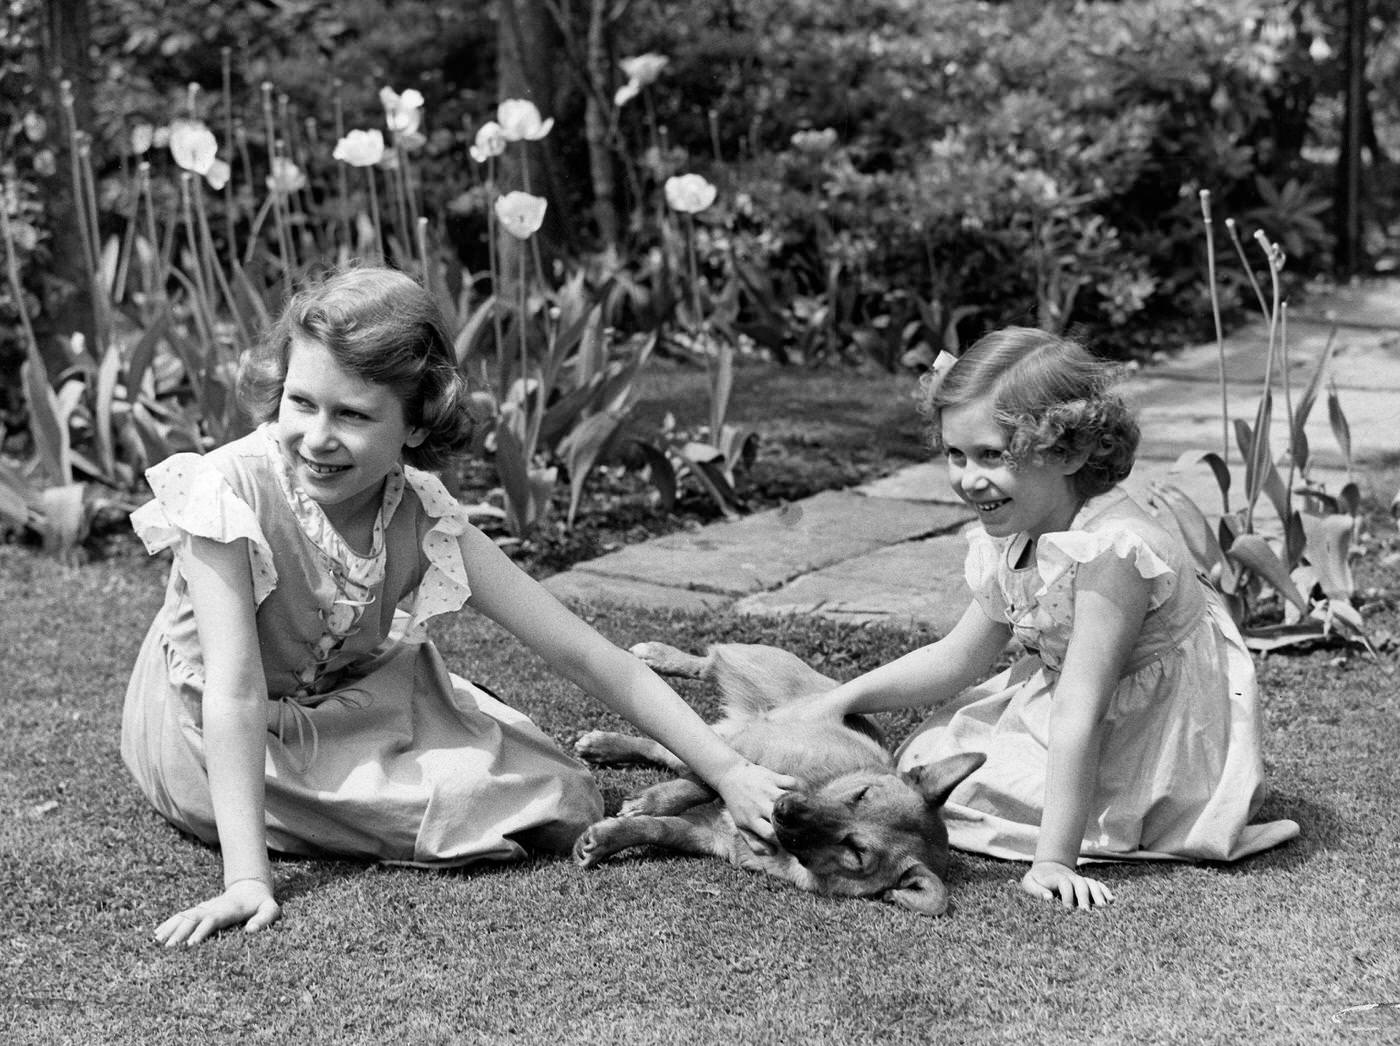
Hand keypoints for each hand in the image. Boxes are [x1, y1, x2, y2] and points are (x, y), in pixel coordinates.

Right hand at [153, 878, 280, 946]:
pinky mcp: (199, 910)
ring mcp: (204, 908)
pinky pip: (182, 916)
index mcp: (228, 910)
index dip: (202, 931)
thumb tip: (250, 931)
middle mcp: (212, 908)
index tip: (191, 944)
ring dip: (171, 928)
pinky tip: (157, 934)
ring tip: (157, 941)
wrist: (251, 888)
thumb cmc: (261, 903)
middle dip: (181, 932)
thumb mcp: (270, 909)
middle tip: (169, 948)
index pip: (212, 920)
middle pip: (194, 918)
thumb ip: (265, 919)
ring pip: (184, 916)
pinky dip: (169, 924)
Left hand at [713, 761, 799, 855]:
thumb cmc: (739, 806)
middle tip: (804, 828)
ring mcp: (766, 790)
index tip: (792, 842)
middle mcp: (759, 804)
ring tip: (806, 812)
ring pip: (789, 799)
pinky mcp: (772, 777)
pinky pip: (791, 782)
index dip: (783, 840)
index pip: (770, 834)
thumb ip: (755, 843)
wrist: (730, 776)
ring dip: (799, 806)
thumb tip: (774, 853)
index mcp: (751, 819)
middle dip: (794, 824)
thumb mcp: (741, 827)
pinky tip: (801, 795)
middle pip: (781, 817)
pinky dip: (800, 788)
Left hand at [1020, 861, 1114, 909]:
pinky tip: (1112, 901)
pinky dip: (1105, 891)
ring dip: (1098, 894)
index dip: (1067, 895)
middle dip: (1084, 897)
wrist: (1047, 869)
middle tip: (1087, 912)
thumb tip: (1049, 898)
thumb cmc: (1036, 881)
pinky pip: (1098, 885)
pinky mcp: (1086, 884)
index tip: (1068, 909)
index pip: (1064, 883)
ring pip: (1091, 884)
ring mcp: (1080, 880)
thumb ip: (1035, 890)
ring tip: (1103, 908)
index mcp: (1056, 877)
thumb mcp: (1029, 883)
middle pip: (1081, 884)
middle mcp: (1070, 878)